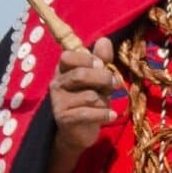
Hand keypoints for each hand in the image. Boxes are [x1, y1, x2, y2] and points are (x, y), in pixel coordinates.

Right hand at [48, 38, 122, 160]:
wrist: (79, 132)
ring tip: (106, 104)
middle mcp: (56, 84)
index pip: (67, 56)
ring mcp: (58, 102)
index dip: (87, 59)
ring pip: (89, 96)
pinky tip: (111, 115)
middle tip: (115, 83)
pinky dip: (104, 114)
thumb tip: (105, 40)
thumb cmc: (90, 101)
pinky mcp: (64, 118)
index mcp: (63, 70)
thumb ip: (101, 61)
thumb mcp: (98, 80)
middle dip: (103, 78)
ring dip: (104, 100)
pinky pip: (88, 113)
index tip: (102, 65)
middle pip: (80, 74)